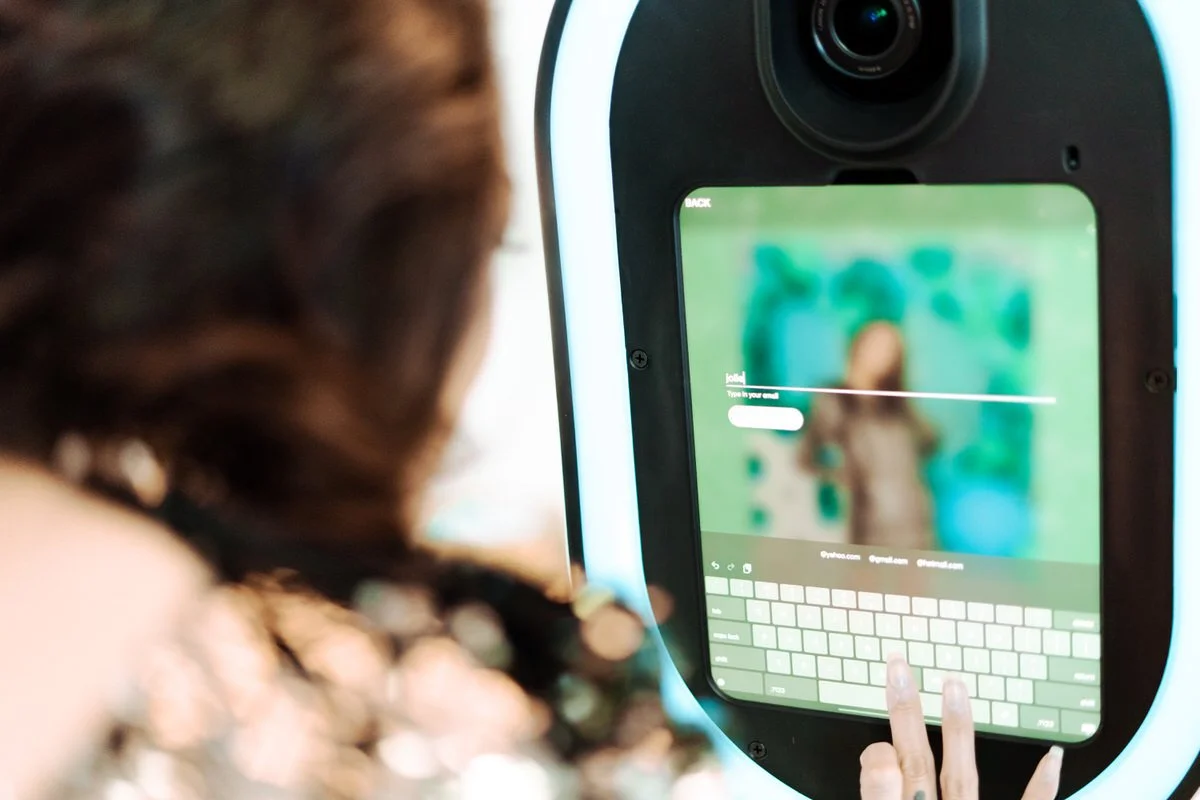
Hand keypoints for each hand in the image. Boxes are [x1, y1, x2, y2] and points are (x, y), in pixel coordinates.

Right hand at [859, 657, 1063, 798]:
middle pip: (917, 763)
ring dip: (957, 729)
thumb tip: (882, 754)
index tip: (877, 748)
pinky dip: (1041, 786)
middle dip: (906, 714)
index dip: (876, 762)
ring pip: (962, 775)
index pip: (882, 778)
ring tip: (953, 683)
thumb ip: (880, 798)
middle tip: (898, 665)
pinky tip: (1052, 756)